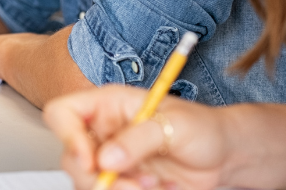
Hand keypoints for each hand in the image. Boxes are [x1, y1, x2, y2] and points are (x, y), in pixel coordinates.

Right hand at [43, 85, 228, 189]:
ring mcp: (111, 161)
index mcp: (107, 105)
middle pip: (70, 159)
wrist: (223, 157)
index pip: (62, 113)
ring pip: (89, 184)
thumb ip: (138, 138)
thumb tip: (105, 159)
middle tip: (131, 184)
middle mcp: (103, 133)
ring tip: (152, 184)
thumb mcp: (173, 124)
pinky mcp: (124, 184)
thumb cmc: (201, 127)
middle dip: (97, 178)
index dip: (67, 137)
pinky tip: (156, 189)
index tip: (91, 161)